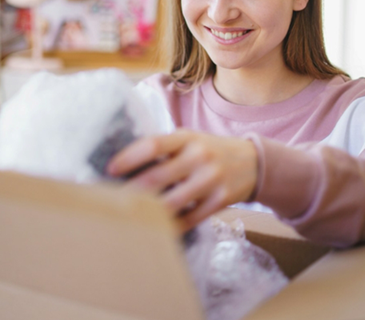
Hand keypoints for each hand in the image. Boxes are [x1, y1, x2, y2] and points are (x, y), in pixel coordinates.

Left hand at [107, 129, 258, 231]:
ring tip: (132, 215)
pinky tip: (157, 226)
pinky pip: (190, 218)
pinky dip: (172, 225)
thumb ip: (164, 149)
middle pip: (159, 176)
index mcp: (187, 137)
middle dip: (133, 190)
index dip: (129, 157)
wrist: (253, 163)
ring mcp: (212, 179)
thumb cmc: (208, 150)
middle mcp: (200, 156)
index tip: (111, 169)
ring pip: (173, 202)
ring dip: (150, 211)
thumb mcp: (189, 140)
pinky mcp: (221, 200)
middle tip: (114, 200)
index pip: (153, 145)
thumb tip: (124, 165)